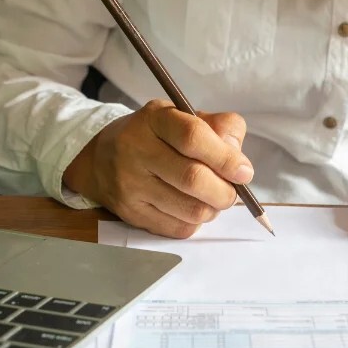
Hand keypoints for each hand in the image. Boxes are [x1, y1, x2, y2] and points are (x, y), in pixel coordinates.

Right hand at [64, 100, 252, 238]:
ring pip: (190, 209)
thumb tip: (239, 162)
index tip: (244, 172)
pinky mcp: (131, 213)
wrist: (102, 159)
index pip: (193, 137)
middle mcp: (136, 149)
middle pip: (193, 178)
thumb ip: (220, 129)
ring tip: (212, 199)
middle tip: (232, 192)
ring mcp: (130, 184)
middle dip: (225, 191)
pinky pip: (179, 228)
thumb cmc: (157, 137)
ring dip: (212, 209)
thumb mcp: (186, 118)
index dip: (225, 158)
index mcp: (155, 119)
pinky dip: (195, 222)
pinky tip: (191, 207)